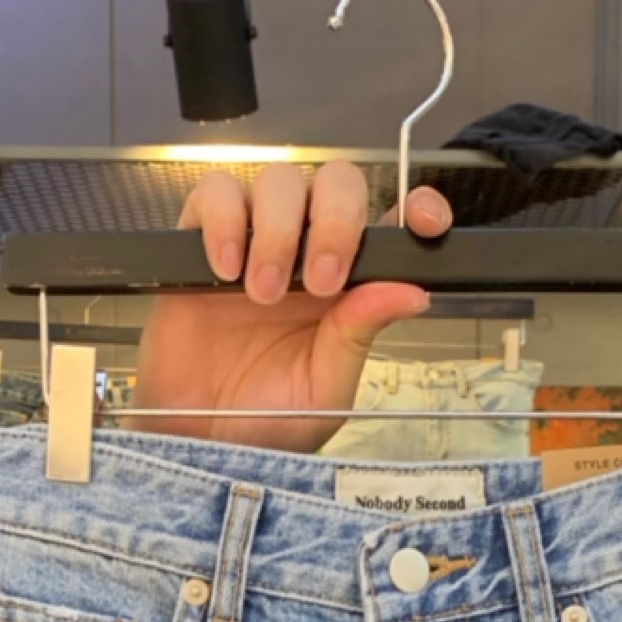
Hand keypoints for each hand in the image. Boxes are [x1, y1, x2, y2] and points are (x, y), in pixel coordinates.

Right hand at [132, 162, 453, 452]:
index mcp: (350, 285)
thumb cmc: (264, 421)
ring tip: (262, 294)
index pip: (391, 223)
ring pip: (279, 181)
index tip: (425, 223)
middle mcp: (307, 252)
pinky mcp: (201, 242)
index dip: (415, 207)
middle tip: (319, 282)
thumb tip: (413, 293)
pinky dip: (223, 221)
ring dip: (277, 232)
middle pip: (336, 183)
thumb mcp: (326, 388)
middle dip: (336, 222)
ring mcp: (255, 242)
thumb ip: (361, 333)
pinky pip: (215, 193)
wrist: (196, 440)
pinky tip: (225, 269)